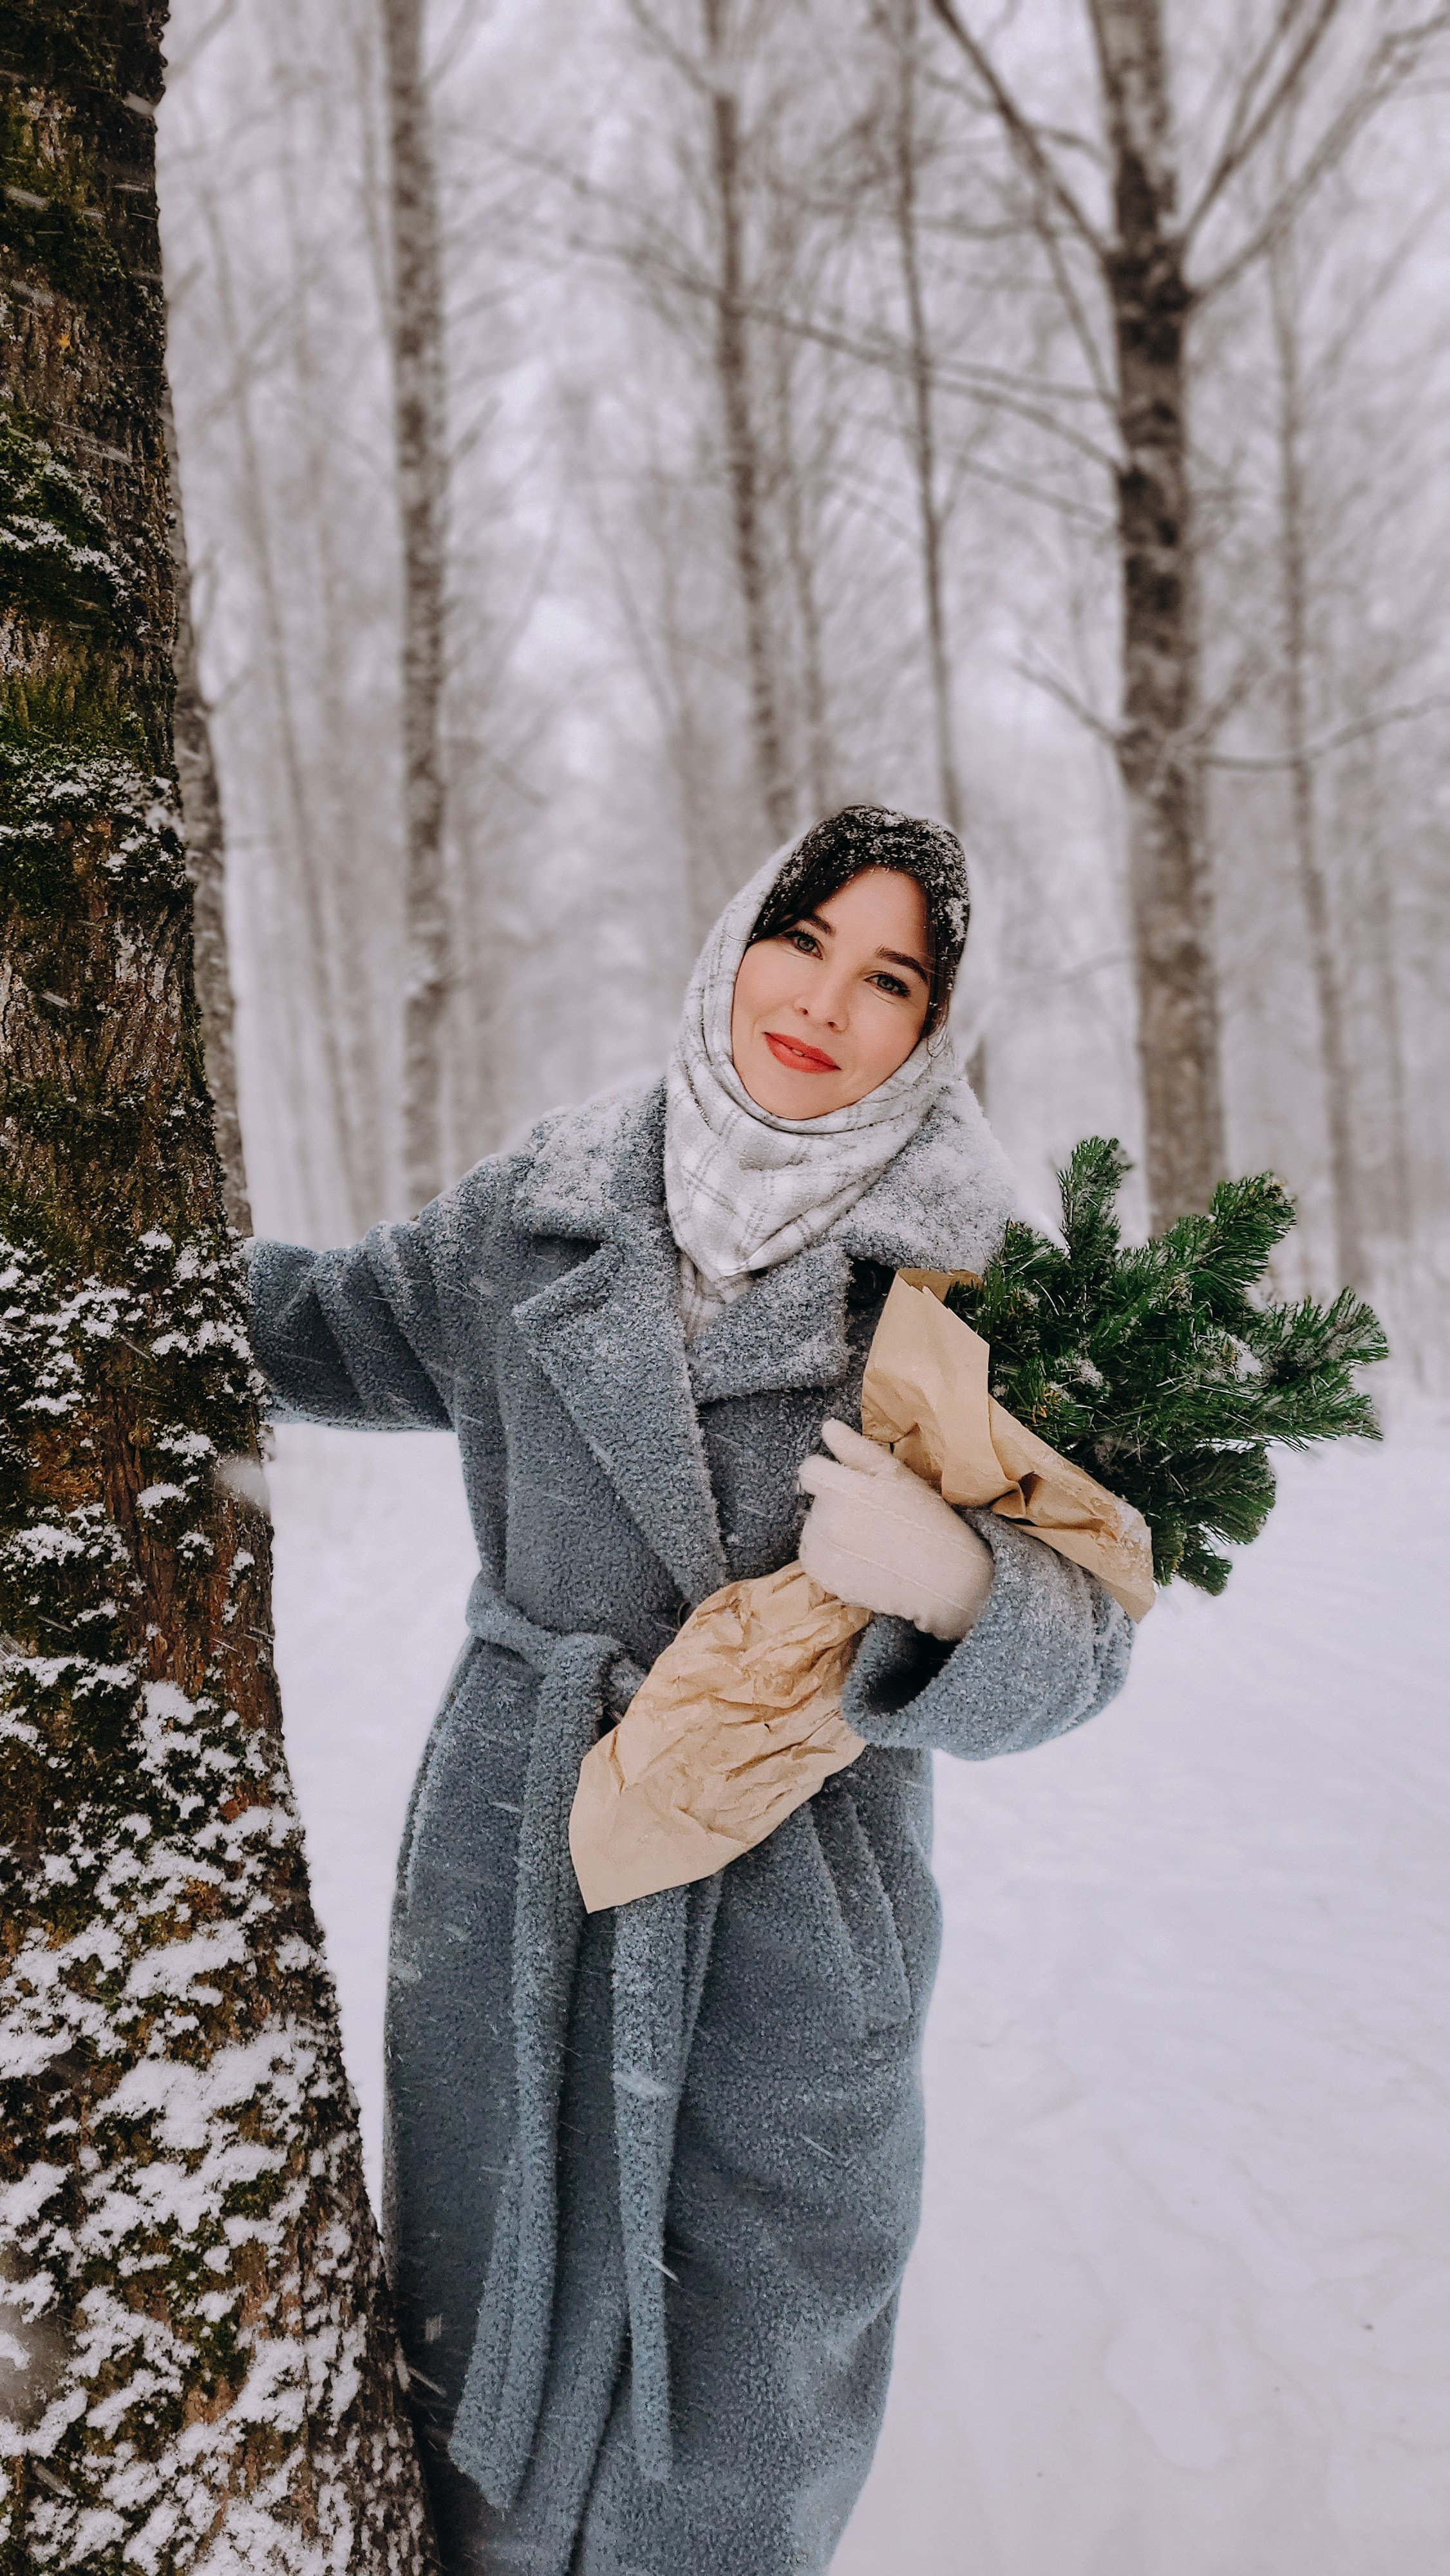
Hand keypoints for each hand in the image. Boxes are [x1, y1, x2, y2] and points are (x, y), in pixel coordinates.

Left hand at [797, 1419, 993, 1642]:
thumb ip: (855, 1449)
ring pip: (813, 1530)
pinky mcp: (826, 1581)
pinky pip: (815, 1559)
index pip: (810, 1470)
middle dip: (836, 1503)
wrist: (944, 1579)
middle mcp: (825, 1523)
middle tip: (873, 1516)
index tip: (850, 1482)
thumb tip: (827, 1426)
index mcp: (841, 1490)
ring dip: (830, 1531)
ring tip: (869, 1539)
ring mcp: (824, 1555)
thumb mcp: (895, 1475)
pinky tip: (862, 1557)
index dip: (828, 1472)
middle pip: (815, 1502)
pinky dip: (831, 1557)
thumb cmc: (925, 1519)